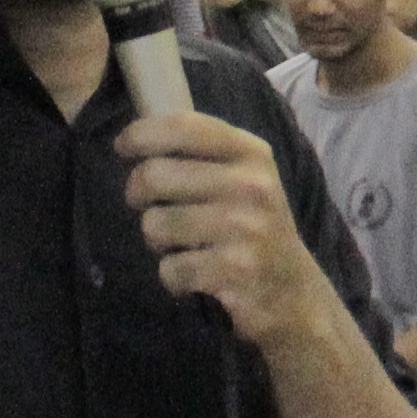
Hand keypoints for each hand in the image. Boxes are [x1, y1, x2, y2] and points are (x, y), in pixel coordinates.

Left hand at [110, 110, 340, 352]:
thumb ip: (202, 153)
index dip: (141, 133)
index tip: (123, 147)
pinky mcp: (235, 269)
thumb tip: (137, 135)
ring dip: (156, 241)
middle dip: (137, 194)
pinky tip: (193, 277)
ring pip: (155, 225)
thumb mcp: (244, 176)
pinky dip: (172, 278)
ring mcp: (245, 227)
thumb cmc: (254, 226)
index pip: (183, 126)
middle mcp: (251, 185)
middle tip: (148, 207)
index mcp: (252, 153)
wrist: (293, 291)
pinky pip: (170, 269)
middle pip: (154, 175)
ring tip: (180, 246)